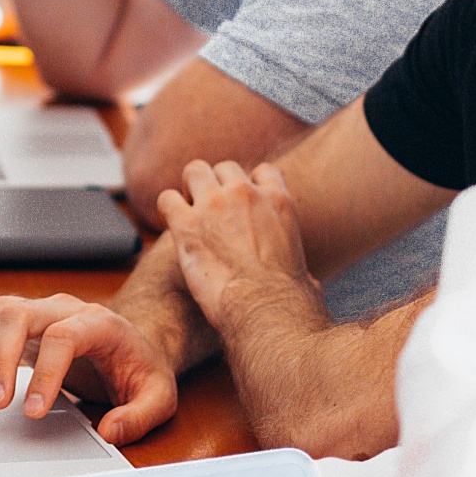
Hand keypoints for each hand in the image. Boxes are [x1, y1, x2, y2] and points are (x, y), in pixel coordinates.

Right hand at [0, 293, 178, 444]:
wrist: (133, 344)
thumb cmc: (142, 369)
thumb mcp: (159, 397)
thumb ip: (140, 417)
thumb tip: (109, 433)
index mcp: (101, 323)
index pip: (63, 336)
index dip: (44, 373)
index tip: (33, 411)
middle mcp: (66, 309)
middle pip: (20, 315)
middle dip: (0, 358)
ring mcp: (41, 310)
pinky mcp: (23, 319)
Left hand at [158, 161, 317, 328]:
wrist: (264, 309)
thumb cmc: (287, 300)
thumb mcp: (304, 271)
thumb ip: (299, 264)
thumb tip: (308, 284)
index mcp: (279, 201)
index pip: (263, 170)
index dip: (250, 185)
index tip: (242, 205)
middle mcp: (246, 194)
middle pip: (224, 167)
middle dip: (216, 186)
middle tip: (211, 213)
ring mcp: (214, 204)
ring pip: (194, 171)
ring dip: (190, 190)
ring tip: (190, 215)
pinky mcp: (187, 224)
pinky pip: (167, 199)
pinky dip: (167, 209)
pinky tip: (173, 226)